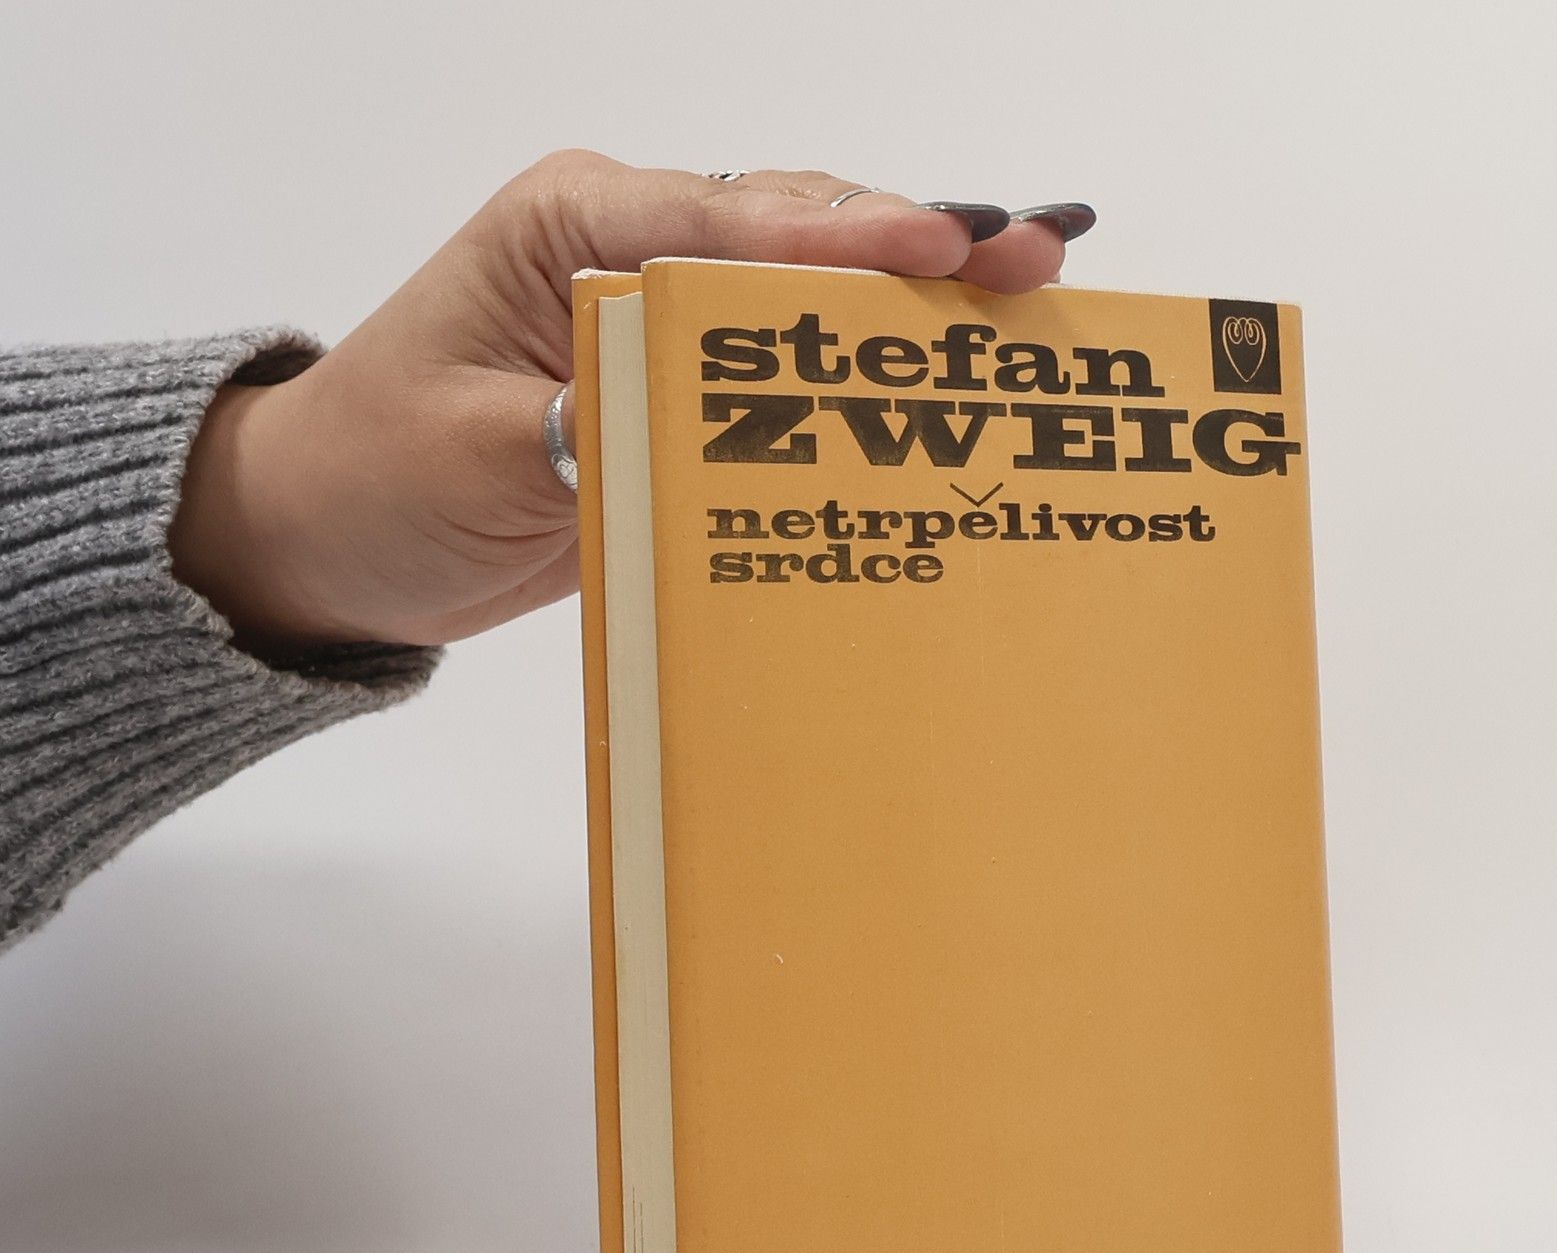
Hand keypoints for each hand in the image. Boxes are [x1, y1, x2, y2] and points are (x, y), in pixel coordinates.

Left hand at [168, 156, 1088, 650]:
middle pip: (795, 235)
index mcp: (569, 227)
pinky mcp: (684, 399)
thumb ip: (585, 427)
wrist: (334, 540)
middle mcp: (629, 255)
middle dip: (916, 247)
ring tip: (1030, 300)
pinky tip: (950, 388)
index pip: (723, 219)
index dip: (840, 235)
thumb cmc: (375, 474)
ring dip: (915, 306)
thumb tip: (703, 425)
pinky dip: (868, 383)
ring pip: (810, 296)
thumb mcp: (467, 454)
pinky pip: (791, 381)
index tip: (940, 245)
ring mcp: (663, 325)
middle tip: (1033, 256)